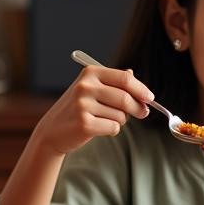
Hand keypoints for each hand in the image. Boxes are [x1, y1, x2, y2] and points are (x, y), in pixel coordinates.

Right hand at [32, 65, 152, 155]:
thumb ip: (112, 82)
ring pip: (121, 115)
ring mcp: (83, 105)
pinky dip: (112, 130)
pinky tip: (99, 128)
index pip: (125, 79)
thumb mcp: (92, 89)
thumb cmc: (77, 109)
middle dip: (138, 108)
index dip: (141, 89)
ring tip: (105, 119)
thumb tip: (133, 74)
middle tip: (143, 113)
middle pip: (125, 98)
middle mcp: (85, 86)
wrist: (52, 130)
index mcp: (90, 73)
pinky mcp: (84, 123)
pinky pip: (114, 127)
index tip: (150, 98)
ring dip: (120, 120)